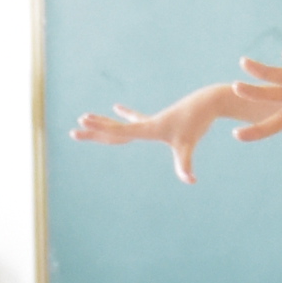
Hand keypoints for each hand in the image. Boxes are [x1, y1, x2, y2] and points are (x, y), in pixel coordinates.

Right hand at [71, 87, 235, 182]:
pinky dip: (127, 115)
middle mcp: (145, 125)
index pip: (117, 131)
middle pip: (114, 129)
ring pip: (122, 124)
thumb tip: (190, 181)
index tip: (81, 124)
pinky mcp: (160, 121)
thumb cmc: (197, 122)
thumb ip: (185, 164)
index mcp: (147, 129)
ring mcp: (151, 122)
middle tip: (74, 130)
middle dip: (94, 130)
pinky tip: (117, 107)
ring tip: (86, 117)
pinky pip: (138, 119)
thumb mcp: (188, 144)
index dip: (98, 129)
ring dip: (105, 122)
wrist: (207, 101)